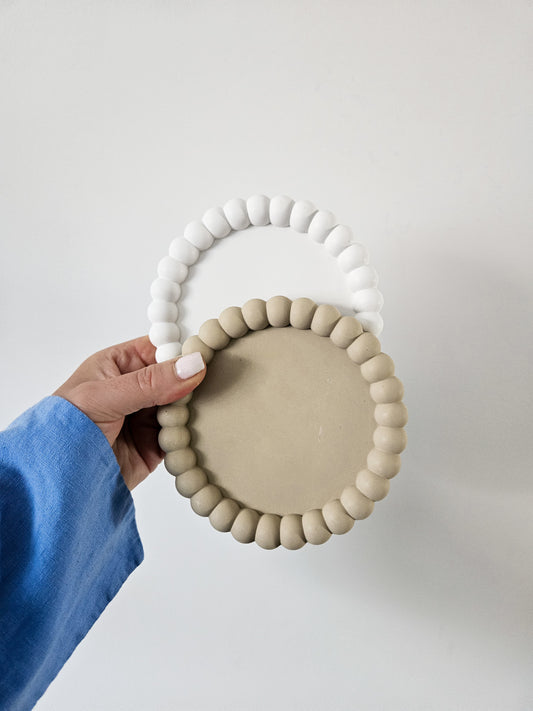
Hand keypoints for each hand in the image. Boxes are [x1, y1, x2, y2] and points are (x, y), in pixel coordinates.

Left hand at [53, 336, 205, 489]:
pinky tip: (189, 435)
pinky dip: (187, 436)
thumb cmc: (63, 430)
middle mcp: (135, 390)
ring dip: (190, 412)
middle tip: (209, 388)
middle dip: (191, 384)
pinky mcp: (154, 447)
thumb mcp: (105, 397)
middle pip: (177, 379)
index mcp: (119, 366)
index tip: (205, 358)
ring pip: (182, 408)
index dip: (182, 353)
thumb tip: (192, 365)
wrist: (55, 483)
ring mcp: (145, 418)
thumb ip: (150, 382)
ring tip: (196, 414)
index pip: (160, 350)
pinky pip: (180, 436)